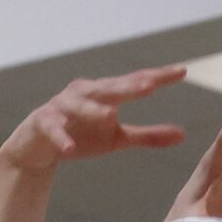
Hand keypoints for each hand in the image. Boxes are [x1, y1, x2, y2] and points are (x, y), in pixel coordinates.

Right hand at [0, 68, 187, 175]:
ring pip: (80, 105)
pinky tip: (70, 150)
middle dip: (129, 86)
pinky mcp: (43, 123)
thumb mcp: (116, 138)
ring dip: (94, 110)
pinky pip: (53, 130)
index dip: (157, 76)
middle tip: (150, 86)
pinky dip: (61, 138)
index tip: (181, 71)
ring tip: (110, 116)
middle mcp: (85, 92)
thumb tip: (183, 135)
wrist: (38, 146)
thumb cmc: (81, 135)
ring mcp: (62, 106)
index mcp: (106, 93)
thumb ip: (147, 136)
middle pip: (111, 88)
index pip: (135, 82)